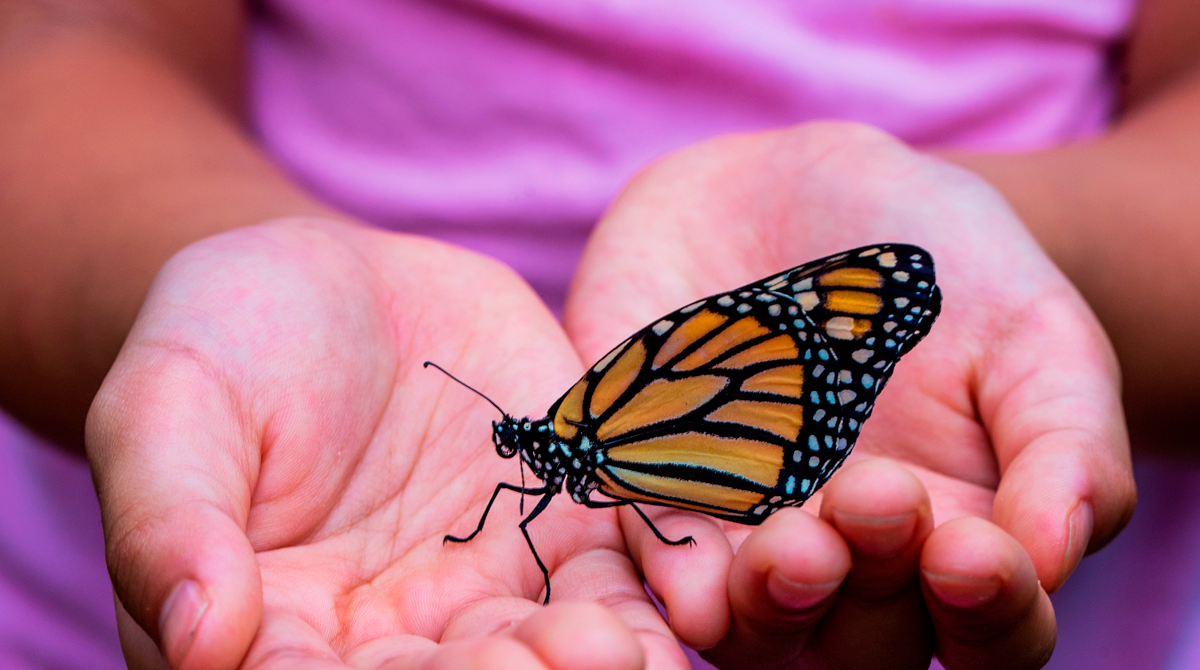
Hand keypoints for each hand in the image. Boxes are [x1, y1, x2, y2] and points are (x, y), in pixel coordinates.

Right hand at [87, 219, 685, 669]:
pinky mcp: (562, 529)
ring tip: (620, 650)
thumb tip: (199, 640)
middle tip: (557, 665)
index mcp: (276, 633)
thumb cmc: (221, 343)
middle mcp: (390, 638)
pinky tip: (671, 609)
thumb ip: (169, 521)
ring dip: (587, 661)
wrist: (327, 284)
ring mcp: (485, 590)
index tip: (406, 669)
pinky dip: (645, 601)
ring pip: (544, 651)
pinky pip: (612, 579)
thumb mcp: (166, 411)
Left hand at [563, 122, 1134, 668]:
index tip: (974, 551)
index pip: (990, 629)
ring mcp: (742, 535)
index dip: (992, 612)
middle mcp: (846, 564)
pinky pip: (647, 555)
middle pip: (860, 646)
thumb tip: (1053, 557)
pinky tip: (686, 578)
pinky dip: (668, 574)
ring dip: (767, 607)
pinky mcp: (647, 489)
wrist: (800, 190)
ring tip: (790, 549)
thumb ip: (1064, 445)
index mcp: (955, 543)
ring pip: (750, 627)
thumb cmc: (945, 269)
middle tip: (873, 501)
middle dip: (869, 593)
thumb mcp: (1033, 334)